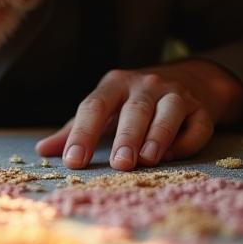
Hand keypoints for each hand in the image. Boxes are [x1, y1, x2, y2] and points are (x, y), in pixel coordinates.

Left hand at [35, 59, 242, 169]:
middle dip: (126, 137)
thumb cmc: (132, 103)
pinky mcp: (201, 108)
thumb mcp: (103, 110)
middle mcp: (145, 85)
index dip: (82, 134)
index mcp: (114, 84)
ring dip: (158, 136)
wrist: (188, 79)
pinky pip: (197, 125)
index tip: (72, 161)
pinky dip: (186, 141)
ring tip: (148, 159)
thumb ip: (74, 130)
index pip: (94, 106)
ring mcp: (175, 94)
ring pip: (168, 112)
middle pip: (134, 110)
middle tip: (118, 164)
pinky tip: (172, 156)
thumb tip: (41, 150)